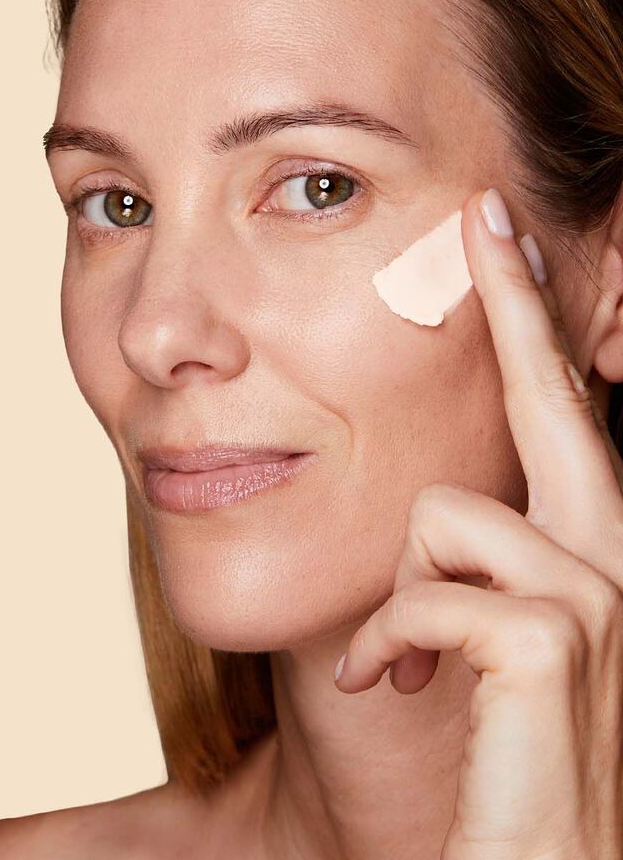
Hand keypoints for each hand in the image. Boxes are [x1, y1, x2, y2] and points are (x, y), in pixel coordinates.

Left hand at [333, 187, 622, 858]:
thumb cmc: (491, 765)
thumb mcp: (473, 650)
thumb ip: (460, 572)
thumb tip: (428, 515)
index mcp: (589, 565)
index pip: (563, 422)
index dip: (536, 326)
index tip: (504, 238)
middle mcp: (614, 571)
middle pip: (557, 405)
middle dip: (521, 305)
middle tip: (489, 216)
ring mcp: (596, 608)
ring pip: (450, 514)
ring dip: (402, 593)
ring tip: (396, 660)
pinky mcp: (551, 650)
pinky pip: (426, 591)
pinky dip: (382, 642)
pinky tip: (382, 686)